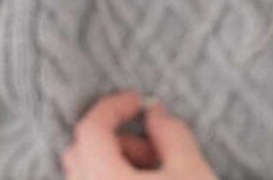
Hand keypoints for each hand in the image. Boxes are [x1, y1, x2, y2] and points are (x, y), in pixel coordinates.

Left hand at [63, 90, 217, 178]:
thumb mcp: (192, 170)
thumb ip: (171, 132)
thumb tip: (156, 113)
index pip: (90, 130)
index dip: (113, 106)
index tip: (140, 101)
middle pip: (80, 153)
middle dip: (114, 138)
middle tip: (151, 142)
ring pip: (86, 175)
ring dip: (117, 162)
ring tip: (158, 169)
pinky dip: (114, 179)